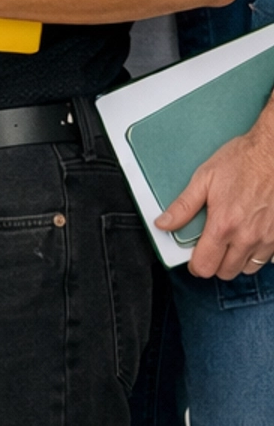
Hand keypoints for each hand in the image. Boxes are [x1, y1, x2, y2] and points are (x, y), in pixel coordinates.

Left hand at [158, 115, 273, 280]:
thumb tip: (163, 224)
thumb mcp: (204, 178)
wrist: (272, 152)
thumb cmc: (242, 161)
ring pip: (248, 269)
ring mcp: (267, 239)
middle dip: (215, 264)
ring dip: (236, 261)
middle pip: (226, 273)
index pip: (205, 266)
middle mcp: (246, 237)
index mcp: (223, 224)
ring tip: (230, 241)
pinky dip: (256, 254)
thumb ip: (183, 206)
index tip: (194, 257)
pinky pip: (267, 259)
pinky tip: (249, 237)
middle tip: (210, 247)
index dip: (195, 265)